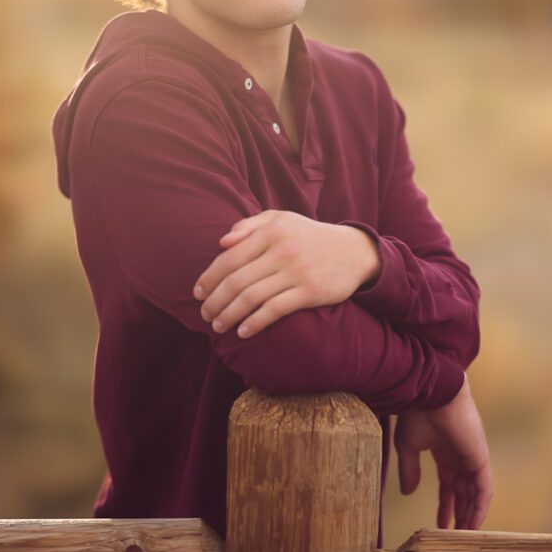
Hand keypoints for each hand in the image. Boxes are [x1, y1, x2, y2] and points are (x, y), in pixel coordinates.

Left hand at [192, 209, 381, 337]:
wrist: (354, 251)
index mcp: (271, 231)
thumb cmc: (310, 236)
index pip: (229, 257)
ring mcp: (296, 272)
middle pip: (236, 280)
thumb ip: (250, 225)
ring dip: (230, 314)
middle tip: (204, 314)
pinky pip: (275, 310)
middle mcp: (282, 250)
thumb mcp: (282, 219)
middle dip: (215, 300)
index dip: (209, 277)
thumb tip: (222, 241)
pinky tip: (243, 332)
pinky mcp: (310, 292)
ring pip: (252, 297)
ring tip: (218, 326)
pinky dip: (255, 323)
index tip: (197, 293)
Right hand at [393, 376, 492, 529]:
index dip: (445, 503)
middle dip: (458, 513)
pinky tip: (472, 524)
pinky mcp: (480, 459)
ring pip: (474, 493)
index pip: (448, 483)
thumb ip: (409, 470)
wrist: (432, 393)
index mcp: (443, 450)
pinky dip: (480, 508)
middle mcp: (460, 455)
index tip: (439, 524)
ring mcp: (472, 457)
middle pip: (463, 491)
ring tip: (462, 536)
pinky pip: (484, 490)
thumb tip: (408, 493)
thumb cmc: (417, 413)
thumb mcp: (407, 446)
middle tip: (453, 536)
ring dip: (470, 515)